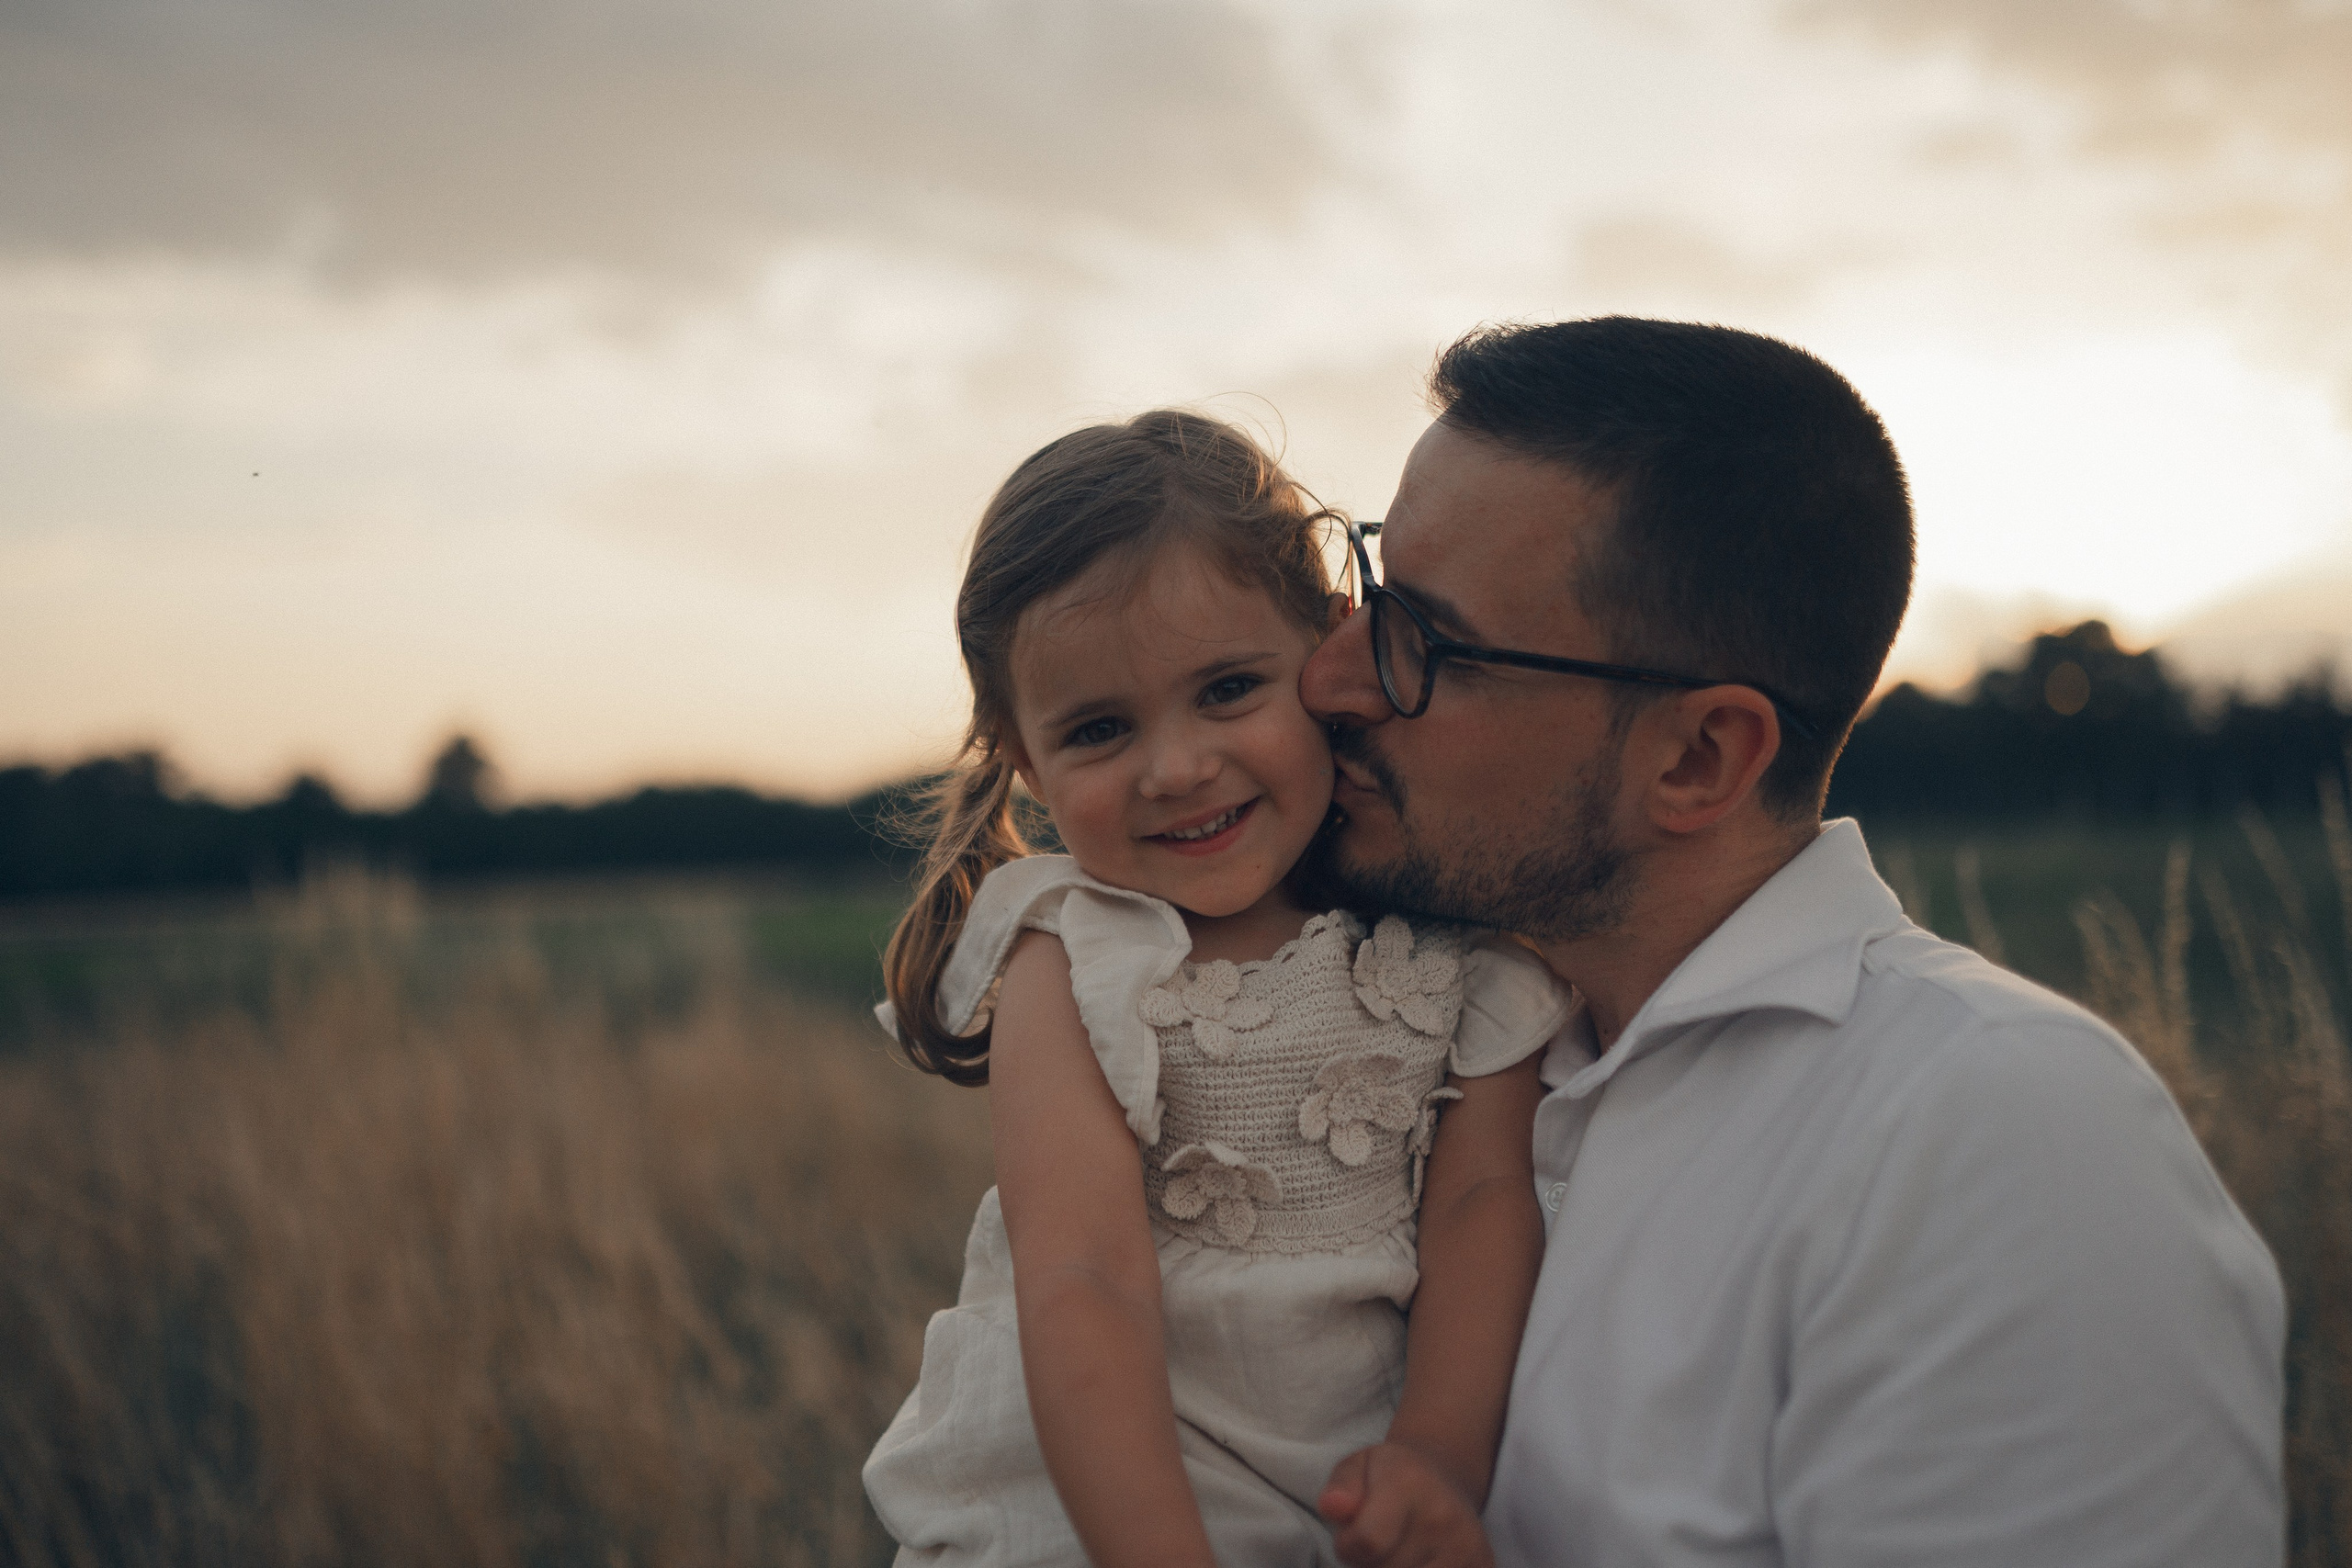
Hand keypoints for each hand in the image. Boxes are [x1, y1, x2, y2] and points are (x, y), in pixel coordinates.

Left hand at [1317, 1442, 1494, 1567]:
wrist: (1445, 1477)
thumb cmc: (1391, 1476)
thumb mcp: (1358, 1467)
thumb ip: (1340, 1488)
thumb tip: (1332, 1508)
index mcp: (1408, 1485)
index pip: (1367, 1542)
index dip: (1348, 1547)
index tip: (1351, 1537)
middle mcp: (1443, 1517)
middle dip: (1371, 1566)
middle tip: (1378, 1545)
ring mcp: (1467, 1548)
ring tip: (1396, 1555)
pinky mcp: (1484, 1566)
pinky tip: (1419, 1561)